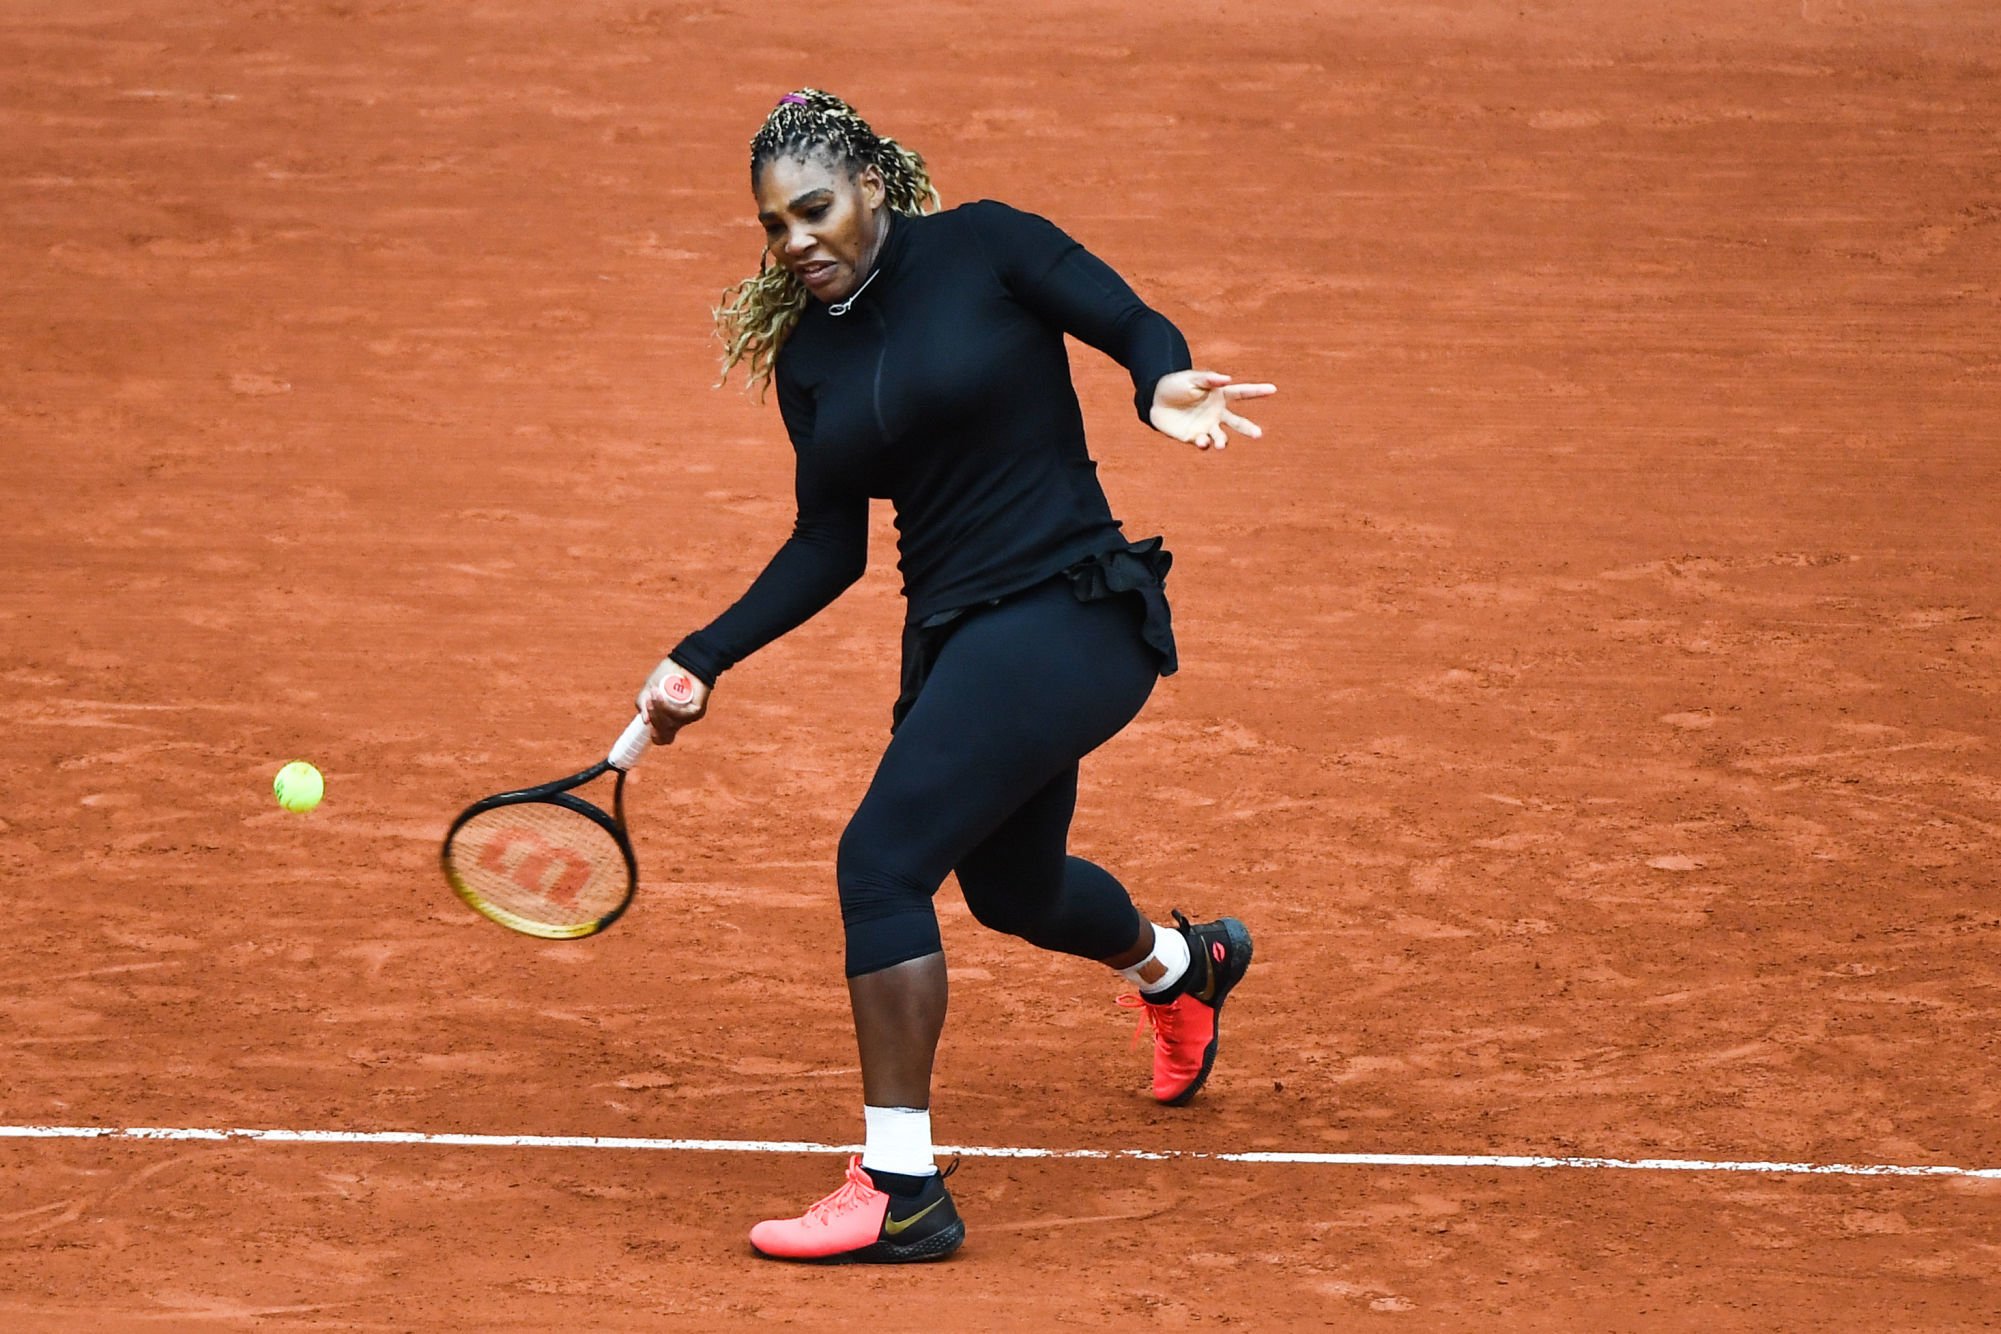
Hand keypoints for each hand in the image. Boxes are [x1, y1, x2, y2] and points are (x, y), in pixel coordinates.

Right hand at [636, 657, 710, 744]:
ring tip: (654, 694)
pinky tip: (659, 697)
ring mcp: (688, 717)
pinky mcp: (696, 710)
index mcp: (668, 719)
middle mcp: (679, 721)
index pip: (662, 738)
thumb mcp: (649, 689)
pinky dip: (667, 708)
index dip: (654, 736)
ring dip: (659, 711)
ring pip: (670, 725)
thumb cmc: (667, 674)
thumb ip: (643, 703)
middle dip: (654, 720)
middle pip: (665, 735)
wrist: (684, 661)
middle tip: (649, 702)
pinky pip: (680, 715)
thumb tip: (644, 721)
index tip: (646, 725)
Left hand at [1148, 370, 1276, 450]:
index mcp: (1220, 395)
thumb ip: (1209, 379)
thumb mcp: (1192, 378)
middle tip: (1258, 434)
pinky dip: (1204, 443)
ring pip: (1222, 437)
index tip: (1273, 389)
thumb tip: (1228, 379)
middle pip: (1238, 422)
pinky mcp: (1195, 437)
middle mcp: (1217, 413)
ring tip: (1222, 444)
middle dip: (1248, 429)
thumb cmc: (1175, 385)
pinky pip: (1204, 443)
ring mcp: (1207, 426)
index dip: (1257, 391)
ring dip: (1223, 442)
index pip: (1242, 393)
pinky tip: (1202, 441)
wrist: (1155, 400)